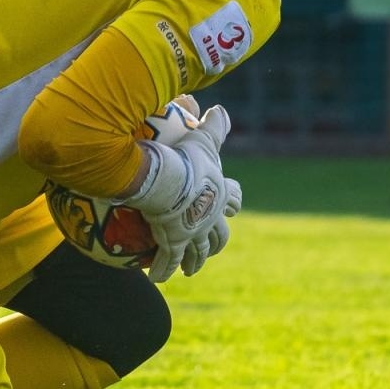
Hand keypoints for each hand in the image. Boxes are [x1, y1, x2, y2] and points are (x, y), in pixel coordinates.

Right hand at [123, 105, 241, 281]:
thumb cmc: (188, 159)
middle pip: (219, 235)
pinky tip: (157, 278)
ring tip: (189, 270)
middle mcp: (210, 218)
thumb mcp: (203, 139)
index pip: (232, 199)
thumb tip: (218, 109)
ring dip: (194, 262)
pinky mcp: (172, 243)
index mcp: (219, 194)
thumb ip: (213, 126)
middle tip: (212, 249)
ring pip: (198, 253)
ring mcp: (192, 233)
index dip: (232, 201)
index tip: (232, 206)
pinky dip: (163, 270)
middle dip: (216, 242)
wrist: (169, 182)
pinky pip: (167, 260)